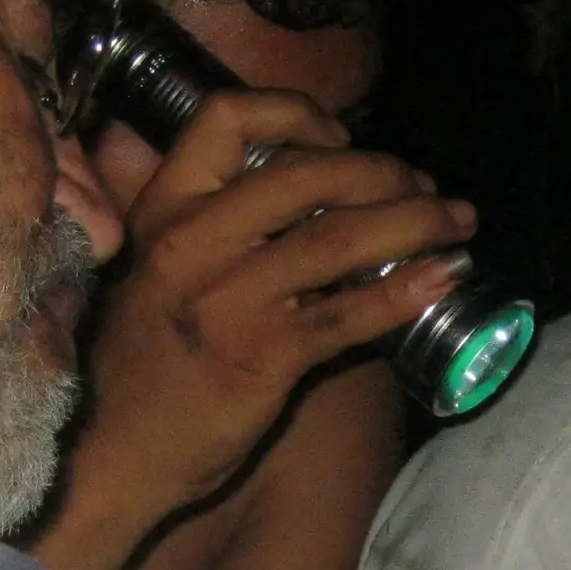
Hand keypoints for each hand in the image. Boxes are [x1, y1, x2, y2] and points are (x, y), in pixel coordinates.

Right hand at [67, 89, 473, 540]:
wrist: (111, 455)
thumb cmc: (145, 363)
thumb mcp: (161, 272)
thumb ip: (221, 227)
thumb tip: (322, 196)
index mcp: (163, 209)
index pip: (225, 115)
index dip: (296, 114)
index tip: (341, 139)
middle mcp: (190, 242)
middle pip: (307, 172)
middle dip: (385, 172)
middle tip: (428, 189)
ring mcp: (225, 299)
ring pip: (338, 238)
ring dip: (415, 224)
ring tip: (459, 226)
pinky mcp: (259, 356)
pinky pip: (348, 312)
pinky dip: (406, 291)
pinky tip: (444, 280)